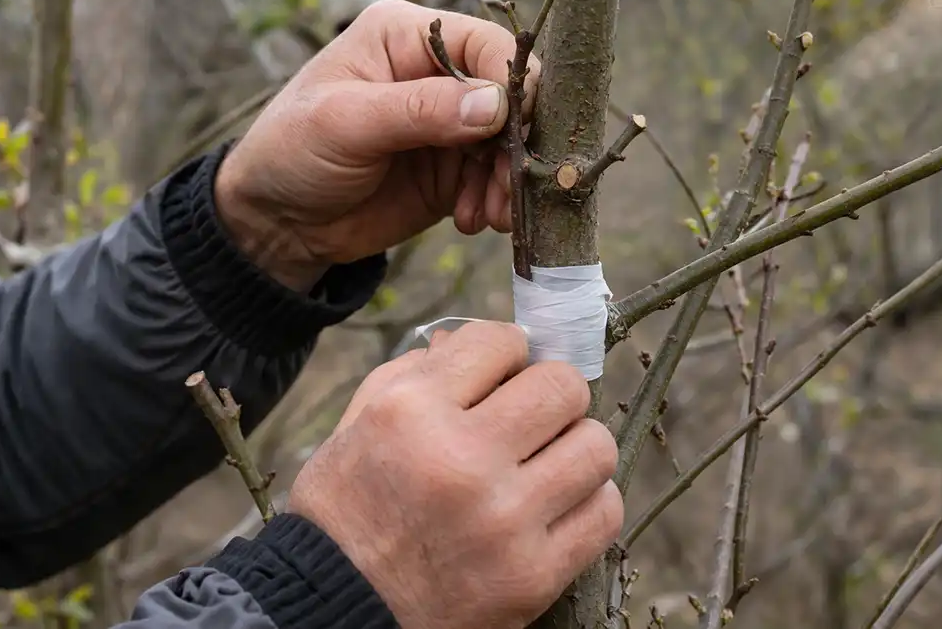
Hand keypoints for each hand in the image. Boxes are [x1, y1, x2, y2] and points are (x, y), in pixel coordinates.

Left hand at [214, 0, 540, 290]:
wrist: (277, 222)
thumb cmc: (292, 152)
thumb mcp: (345, 123)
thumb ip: (419, 110)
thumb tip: (496, 104)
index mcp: (406, 36)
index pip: (485, 45)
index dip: (511, 83)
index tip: (512, 131)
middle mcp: (436, 73)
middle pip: (511, 95)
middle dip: (515, 143)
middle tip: (507, 187)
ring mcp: (448, 123)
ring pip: (511, 143)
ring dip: (509, 180)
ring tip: (488, 215)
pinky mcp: (453, 170)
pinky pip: (497, 180)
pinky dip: (496, 202)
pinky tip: (472, 221)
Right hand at [288, 322, 622, 628]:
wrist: (337, 609)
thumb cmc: (343, 512)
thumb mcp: (355, 427)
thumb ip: (410, 374)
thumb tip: (465, 341)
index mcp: (410, 412)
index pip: (501, 341)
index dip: (505, 351)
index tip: (501, 373)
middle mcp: (462, 458)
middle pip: (562, 387)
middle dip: (549, 394)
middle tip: (531, 417)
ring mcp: (504, 520)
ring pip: (596, 446)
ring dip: (575, 446)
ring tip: (547, 462)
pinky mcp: (533, 575)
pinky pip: (604, 512)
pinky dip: (587, 501)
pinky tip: (556, 503)